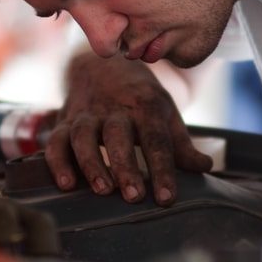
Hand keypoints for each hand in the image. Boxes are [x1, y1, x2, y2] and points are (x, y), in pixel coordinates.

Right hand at [45, 52, 212, 203]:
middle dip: (126, 166)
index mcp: (146, 105)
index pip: (156, 139)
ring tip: (103, 190)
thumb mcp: (165, 113)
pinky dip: (57, 161)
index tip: (167, 198)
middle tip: (134, 196)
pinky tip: (65, 184)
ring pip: (84, 136)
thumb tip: (206, 167)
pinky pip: (56, 140)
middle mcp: (115, 108)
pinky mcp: (64, 122)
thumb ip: (181, 144)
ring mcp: (87, 114)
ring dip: (91, 163)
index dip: (163, 169)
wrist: (102, 64)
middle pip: (119, 136)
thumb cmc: (140, 98)